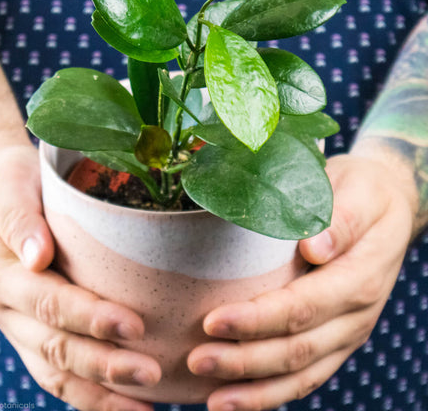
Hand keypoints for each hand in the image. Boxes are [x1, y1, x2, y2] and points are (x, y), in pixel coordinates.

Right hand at [0, 144, 160, 410]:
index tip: (135, 325)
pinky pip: (58, 370)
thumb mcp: (6, 185)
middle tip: (153, 373)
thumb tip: (37, 255)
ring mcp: (19, 325)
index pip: (49, 303)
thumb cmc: (5, 181)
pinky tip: (123, 402)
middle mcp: (8, 309)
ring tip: (146, 406)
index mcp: (1, 275)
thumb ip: (18, 218)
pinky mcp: (34, 329)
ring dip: (100, 392)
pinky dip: (88, 393)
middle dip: (105, 364)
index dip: (90, 317)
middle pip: (57, 347)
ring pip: (57, 372)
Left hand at [187, 154, 414, 410]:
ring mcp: (346, 332)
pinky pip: (307, 375)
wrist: (386, 206)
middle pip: (297, 349)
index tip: (213, 321)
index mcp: (358, 277)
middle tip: (196, 360)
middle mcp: (354, 314)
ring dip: (254, 388)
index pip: (303, 307)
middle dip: (244, 360)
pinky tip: (238, 399)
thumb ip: (341, 219)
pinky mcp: (335, 338)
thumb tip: (315, 248)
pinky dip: (272, 393)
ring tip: (211, 398)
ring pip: (301, 373)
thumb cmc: (363, 193)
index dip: (258, 320)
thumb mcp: (360, 191)